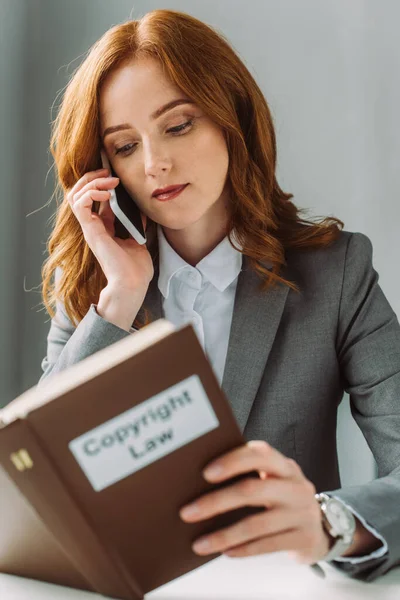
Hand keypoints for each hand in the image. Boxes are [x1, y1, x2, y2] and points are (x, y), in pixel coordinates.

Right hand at [67, 166, 152, 291]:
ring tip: (109, 180)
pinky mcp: (90, 230)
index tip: (115, 175)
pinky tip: (107, 193)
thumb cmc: (136, 268)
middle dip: (91, 177)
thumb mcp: (138, 239)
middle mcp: (93, 226)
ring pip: (75, 195)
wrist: (133, 283)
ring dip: (91, 182)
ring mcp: (90, 228)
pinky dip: (91, 193)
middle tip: (107, 171)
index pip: (93, 198)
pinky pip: (80, 204)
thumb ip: (136, 223)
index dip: (100, 183)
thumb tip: (141, 208)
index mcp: (103, 228)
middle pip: (79, 193)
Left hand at [179, 440, 331, 564]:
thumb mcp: (272, 481)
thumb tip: (198, 486)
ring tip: (199, 544)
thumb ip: (247, 476)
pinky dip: (243, 550)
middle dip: (216, 502)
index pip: (259, 454)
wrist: (321, 528)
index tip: (205, 473)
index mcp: (284, 465)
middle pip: (252, 490)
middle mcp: (296, 486)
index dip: (232, 461)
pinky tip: (224, 552)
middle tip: (187, 512)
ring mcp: (303, 513)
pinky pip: (267, 545)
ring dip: (223, 534)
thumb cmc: (282, 498)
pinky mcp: (305, 538)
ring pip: (256, 523)